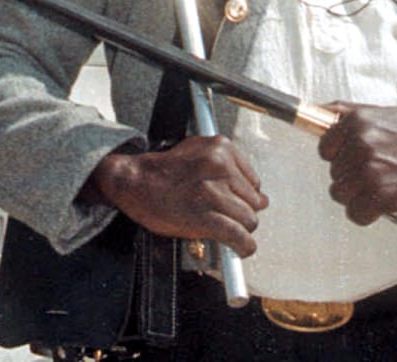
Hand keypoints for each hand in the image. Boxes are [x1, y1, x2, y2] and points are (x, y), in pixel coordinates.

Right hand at [84, 136, 267, 255]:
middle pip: (254, 201)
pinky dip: (244, 246)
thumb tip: (261, 197)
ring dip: (241, 230)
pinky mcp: (206, 217)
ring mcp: (213, 192)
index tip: (234, 203)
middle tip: (224, 217)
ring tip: (228, 231)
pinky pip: (239, 236)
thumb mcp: (198, 152)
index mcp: (220, 148)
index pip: (254, 181)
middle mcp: (220, 166)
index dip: (244, 196)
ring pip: (249, 220)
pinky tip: (240, 248)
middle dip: (242, 212)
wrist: (134, 182)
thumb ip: (229, 169)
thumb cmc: (163, 170)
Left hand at [317, 103, 396, 225]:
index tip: (357, 158)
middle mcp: (361, 144)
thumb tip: (313, 108)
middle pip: (334, 174)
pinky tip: (384, 202)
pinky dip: (367, 214)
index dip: (341, 157)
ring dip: (359, 196)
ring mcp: (370, 170)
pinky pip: (356, 214)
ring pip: (340, 195)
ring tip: (381, 186)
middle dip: (353, 176)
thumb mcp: (376, 112)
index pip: (325, 149)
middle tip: (379, 170)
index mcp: (356, 122)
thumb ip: (343, 111)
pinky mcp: (382, 195)